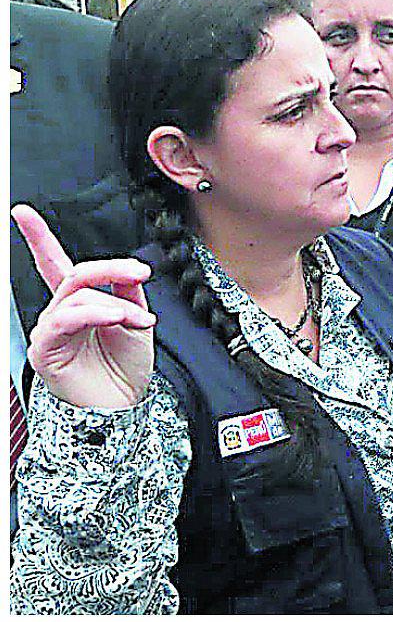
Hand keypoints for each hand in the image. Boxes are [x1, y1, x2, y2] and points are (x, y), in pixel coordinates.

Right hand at [12, 205, 155, 408]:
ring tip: (140, 322)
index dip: (38, 238)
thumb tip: (128, 269)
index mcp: (79, 304)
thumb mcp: (136, 321)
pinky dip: (98, 313)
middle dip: (112, 268)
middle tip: (141, 273)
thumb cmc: (124, 370)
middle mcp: (60, 314)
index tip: (23, 213)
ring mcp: (50, 330)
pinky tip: (118, 320)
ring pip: (78, 295)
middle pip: (76, 273)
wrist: (122, 408)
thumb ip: (128, 292)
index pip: (55, 265)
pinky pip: (67, 318)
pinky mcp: (46, 348)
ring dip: (117, 305)